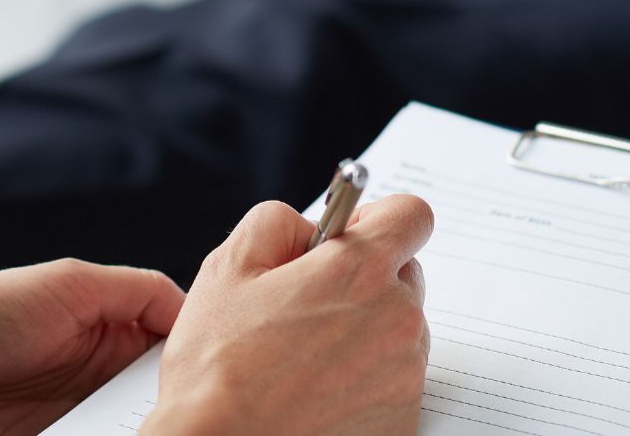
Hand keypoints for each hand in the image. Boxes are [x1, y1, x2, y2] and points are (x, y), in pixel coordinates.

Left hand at [0, 261, 182, 435]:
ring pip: (130, 427)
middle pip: (158, 397)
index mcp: (111, 328)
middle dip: (171, 407)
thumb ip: (134, 289)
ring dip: (140, 429)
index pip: (175, 346)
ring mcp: (78, 417)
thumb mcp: (68, 283)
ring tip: (150, 430)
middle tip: (183, 417)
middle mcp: (101, 376)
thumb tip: (192, 308)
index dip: (195, 359)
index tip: (213, 375)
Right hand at [143, 196, 435, 435]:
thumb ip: (278, 220)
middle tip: (309, 304)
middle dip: (363, 280)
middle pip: (404, 275)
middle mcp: (397, 320)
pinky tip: (317, 390)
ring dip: (365, 331)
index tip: (347, 238)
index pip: (410, 215)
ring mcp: (405, 376)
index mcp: (361, 272)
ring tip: (306, 356)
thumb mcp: (229, 265)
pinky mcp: (403, 420)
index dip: (376, 220)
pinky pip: (394, 379)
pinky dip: (365, 379)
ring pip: (398, 329)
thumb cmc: (219, 369)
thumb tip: (307, 226)